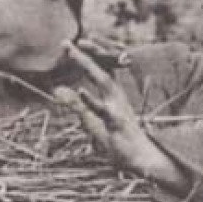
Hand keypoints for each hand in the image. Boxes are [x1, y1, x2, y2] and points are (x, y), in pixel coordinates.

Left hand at [54, 40, 191, 196]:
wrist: (142, 159)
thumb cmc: (120, 140)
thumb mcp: (95, 121)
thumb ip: (79, 106)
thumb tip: (60, 93)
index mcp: (113, 94)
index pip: (101, 68)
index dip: (89, 54)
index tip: (75, 42)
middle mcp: (116, 96)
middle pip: (101, 68)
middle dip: (85, 53)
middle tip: (67, 42)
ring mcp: (117, 107)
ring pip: (103, 80)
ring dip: (87, 64)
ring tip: (73, 52)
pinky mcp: (116, 122)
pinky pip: (103, 109)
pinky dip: (91, 100)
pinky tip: (80, 91)